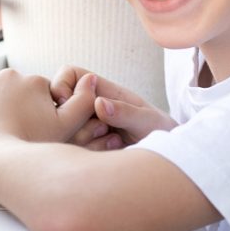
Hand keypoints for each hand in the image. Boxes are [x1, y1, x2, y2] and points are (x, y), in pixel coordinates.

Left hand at [0, 68, 98, 160]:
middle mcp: (8, 75)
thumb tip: (90, 78)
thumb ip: (84, 103)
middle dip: (16, 108)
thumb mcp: (66, 128)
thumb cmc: (29, 146)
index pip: (37, 95)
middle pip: (14, 92)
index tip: (32, 130)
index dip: (37, 114)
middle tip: (15, 133)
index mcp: (34, 81)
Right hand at [50, 66, 175, 149]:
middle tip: (102, 130)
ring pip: (65, 130)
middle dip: (75, 119)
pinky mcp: (86, 147)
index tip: (69, 102)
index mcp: (103, 91)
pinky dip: (89, 152)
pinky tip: (111, 153)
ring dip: (84, 138)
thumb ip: (125, 112)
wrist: (167, 156)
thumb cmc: (161, 132)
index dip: (62, 84)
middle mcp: (90, 107)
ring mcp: (86, 127)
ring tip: (113, 142)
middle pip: (62, 105)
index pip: (70, 74)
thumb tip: (99, 103)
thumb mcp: (148, 121)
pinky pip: (73, 150)